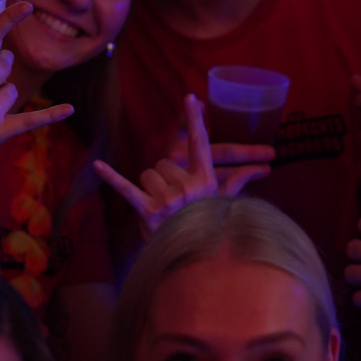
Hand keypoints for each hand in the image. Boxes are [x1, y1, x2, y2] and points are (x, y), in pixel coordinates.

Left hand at [95, 94, 270, 235]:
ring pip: (148, 173)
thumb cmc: (204, 227)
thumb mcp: (222, 203)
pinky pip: (126, 188)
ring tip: (161, 208)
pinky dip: (110, 177)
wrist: (189, 263)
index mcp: (205, 181)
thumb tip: (264, 168)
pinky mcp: (147, 210)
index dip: (195, 120)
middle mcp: (188, 187)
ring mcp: (167, 200)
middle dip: (165, 178)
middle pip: (164, 163)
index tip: (190, 97)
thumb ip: (238, 180)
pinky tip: (96, 165)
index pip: (200, 143)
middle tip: (172, 201)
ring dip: (150, 188)